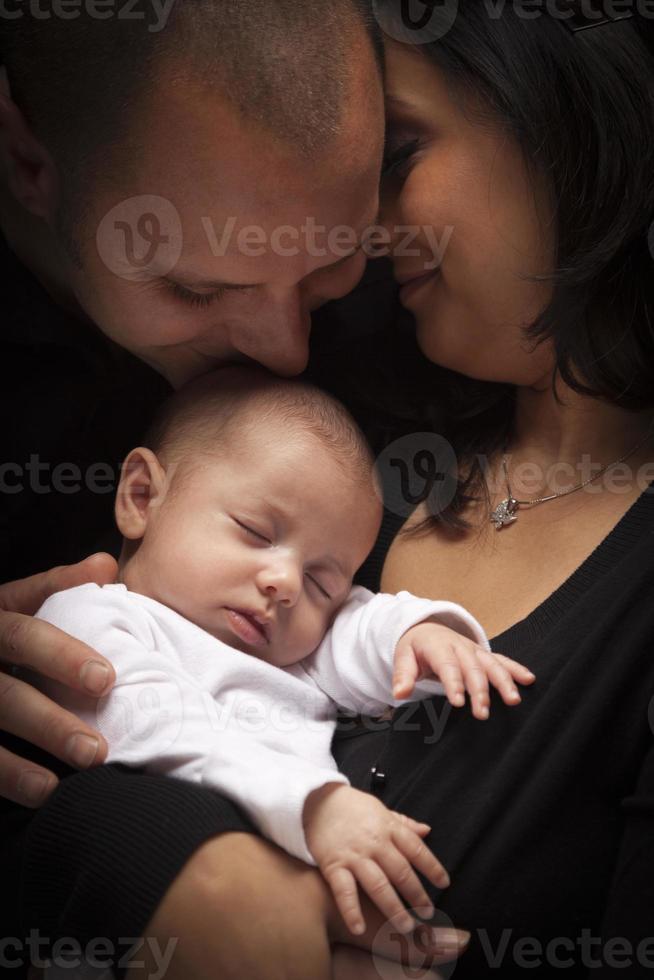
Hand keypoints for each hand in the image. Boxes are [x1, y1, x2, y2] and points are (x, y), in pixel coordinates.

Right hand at [0, 553, 117, 806]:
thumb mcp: (12, 601)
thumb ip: (56, 585)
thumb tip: (106, 564)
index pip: (22, 633)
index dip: (62, 655)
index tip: (107, 679)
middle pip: (5, 694)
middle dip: (50, 722)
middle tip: (96, 749)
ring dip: (25, 763)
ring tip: (73, 778)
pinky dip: (7, 777)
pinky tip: (42, 792)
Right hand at [304, 783, 449, 937]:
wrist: (316, 801)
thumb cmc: (352, 807)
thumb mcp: (381, 809)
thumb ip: (404, 823)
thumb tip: (427, 831)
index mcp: (388, 827)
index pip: (416, 848)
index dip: (432, 866)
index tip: (444, 884)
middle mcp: (374, 842)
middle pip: (401, 871)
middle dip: (416, 894)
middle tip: (428, 913)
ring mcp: (354, 855)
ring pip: (378, 884)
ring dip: (394, 907)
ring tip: (407, 927)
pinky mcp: (333, 865)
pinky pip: (344, 890)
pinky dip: (351, 910)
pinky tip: (360, 928)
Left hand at [393, 621, 535, 719]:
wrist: (426, 627)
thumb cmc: (415, 647)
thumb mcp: (403, 657)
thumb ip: (402, 675)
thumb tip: (400, 693)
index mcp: (438, 646)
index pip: (447, 665)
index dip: (453, 683)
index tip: (458, 702)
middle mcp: (460, 646)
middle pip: (472, 668)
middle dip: (479, 690)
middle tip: (482, 713)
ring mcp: (474, 650)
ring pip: (491, 664)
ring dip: (503, 682)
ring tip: (513, 700)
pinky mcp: (483, 654)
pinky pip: (502, 660)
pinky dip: (516, 669)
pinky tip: (529, 679)